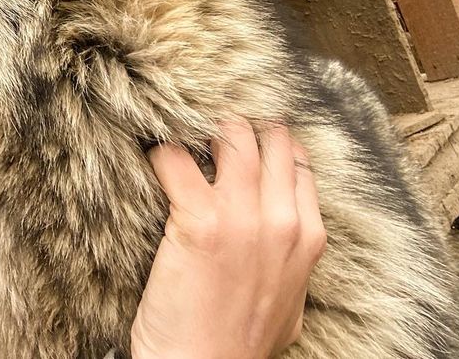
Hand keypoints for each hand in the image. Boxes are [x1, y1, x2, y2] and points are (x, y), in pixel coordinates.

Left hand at [130, 120, 326, 358]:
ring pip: (231, 134)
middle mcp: (282, 219)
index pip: (298, 162)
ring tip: (179, 128)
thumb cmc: (238, 343)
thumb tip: (285, 235)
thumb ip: (292, 260)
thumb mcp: (289, 300)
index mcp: (308, 238)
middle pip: (269, 137)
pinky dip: (159, 151)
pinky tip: (150, 156)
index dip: (270, 141)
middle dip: (238, 124)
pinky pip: (174, 158)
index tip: (245, 135)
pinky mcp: (198, 218)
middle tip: (207, 122)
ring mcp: (241, 216)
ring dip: (202, 126)